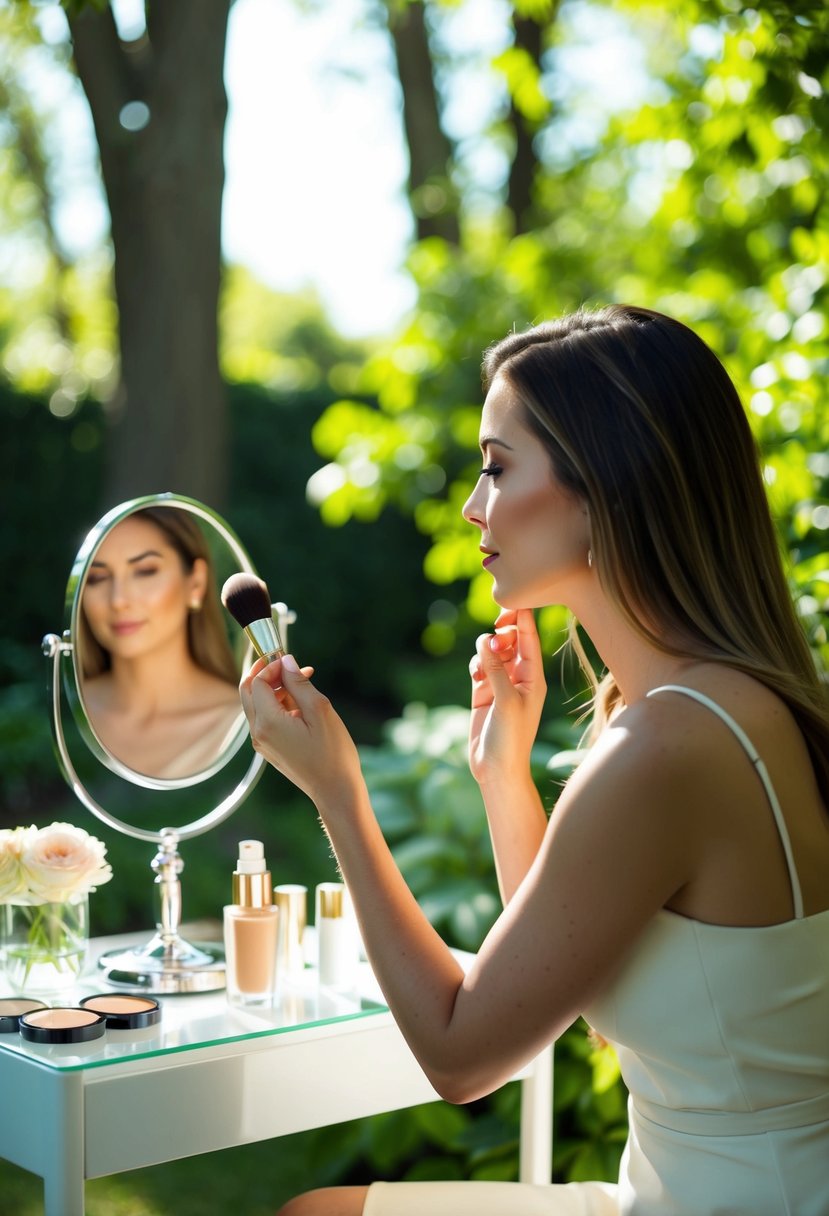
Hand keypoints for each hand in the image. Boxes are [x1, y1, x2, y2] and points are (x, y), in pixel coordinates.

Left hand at [239, 654, 362, 809]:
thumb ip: (299, 683)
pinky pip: (264, 719)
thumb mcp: (320, 711)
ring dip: (273, 689)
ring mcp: (261, 743)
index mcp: (268, 722)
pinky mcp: (268, 748)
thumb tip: (286, 661)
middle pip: (247, 691)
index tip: (290, 659)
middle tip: (288, 665)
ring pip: (255, 704)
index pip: (257, 682)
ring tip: (302, 683)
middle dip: (265, 674)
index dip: (271, 666)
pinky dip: (276, 705)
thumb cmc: (333, 753)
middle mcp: (258, 733)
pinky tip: (300, 704)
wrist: (335, 791)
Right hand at [468, 608, 546, 786]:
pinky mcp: (483, 692)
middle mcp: (519, 677)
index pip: (530, 639)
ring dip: (485, 650)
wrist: (497, 769)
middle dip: (501, 633)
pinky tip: (475, 674)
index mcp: (534, 678)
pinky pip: (479, 665)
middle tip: (494, 636)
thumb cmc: (511, 738)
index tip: (512, 602)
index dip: (522, 619)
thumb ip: (496, 669)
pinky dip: (475, 663)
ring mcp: (500, 684)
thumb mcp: (506, 700)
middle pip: (511, 640)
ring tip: (481, 665)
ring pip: (492, 651)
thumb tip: (486, 639)